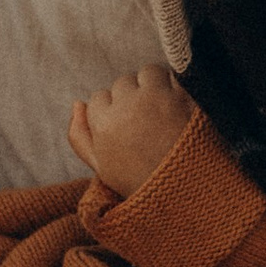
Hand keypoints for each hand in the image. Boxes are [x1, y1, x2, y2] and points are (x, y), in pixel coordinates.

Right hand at [68, 64, 195, 193]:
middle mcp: (128, 107)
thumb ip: (80, 137)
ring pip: (147, 72)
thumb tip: (77, 103)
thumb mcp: (103, 168)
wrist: (188, 194)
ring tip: (163, 107)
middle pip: (122, 83)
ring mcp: (157, 99)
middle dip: (132, 96)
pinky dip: (177, 85)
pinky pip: (176, 75)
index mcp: (105, 125)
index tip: (127, 125)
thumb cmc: (143, 182)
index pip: (99, 98)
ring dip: (153, 84)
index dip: (112, 111)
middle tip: (148, 119)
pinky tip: (180, 105)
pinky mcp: (184, 96)